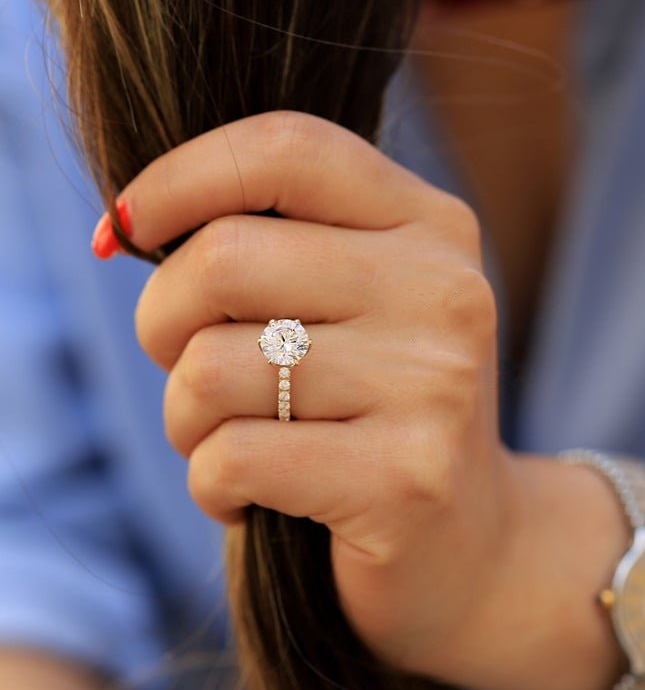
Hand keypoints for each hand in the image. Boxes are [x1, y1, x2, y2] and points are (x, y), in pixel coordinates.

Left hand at [110, 111, 520, 682]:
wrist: (470, 539)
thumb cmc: (381, 407)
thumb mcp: (356, 301)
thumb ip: (280, 245)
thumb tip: (134, 225)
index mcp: (431, 225)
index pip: (287, 150)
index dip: (182, 177)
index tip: (129, 230)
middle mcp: (444, 290)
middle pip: (225, 260)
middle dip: (162, 322)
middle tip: (186, 363)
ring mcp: (433, 384)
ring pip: (212, 369)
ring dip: (186, 416)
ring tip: (232, 437)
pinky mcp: (405, 479)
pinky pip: (230, 458)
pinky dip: (210, 483)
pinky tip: (252, 496)